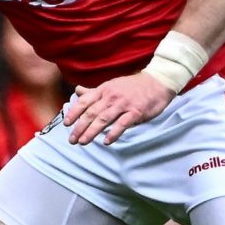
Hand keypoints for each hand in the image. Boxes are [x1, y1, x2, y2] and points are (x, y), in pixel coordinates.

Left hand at [61, 73, 175, 144]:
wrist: (158, 82)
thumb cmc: (132, 86)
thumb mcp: (111, 85)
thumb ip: (93, 92)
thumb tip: (77, 91)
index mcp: (103, 90)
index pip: (84, 102)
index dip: (74, 113)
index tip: (66, 124)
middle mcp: (111, 97)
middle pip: (91, 113)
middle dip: (79, 127)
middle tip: (72, 140)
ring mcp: (123, 104)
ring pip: (104, 119)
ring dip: (92, 132)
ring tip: (83, 142)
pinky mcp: (136, 111)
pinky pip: (122, 124)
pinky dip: (113, 133)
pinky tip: (106, 142)